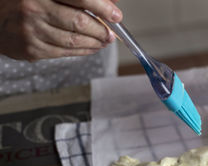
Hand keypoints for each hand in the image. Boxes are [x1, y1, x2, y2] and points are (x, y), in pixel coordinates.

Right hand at [0, 0, 122, 60]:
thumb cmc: (25, 2)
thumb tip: (110, 3)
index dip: (102, 8)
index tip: (116, 16)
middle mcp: (34, 9)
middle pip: (79, 22)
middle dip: (101, 30)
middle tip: (111, 33)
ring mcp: (32, 31)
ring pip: (74, 40)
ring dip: (95, 43)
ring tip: (103, 41)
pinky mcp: (31, 49)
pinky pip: (65, 53)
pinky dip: (83, 51)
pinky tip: (91, 47)